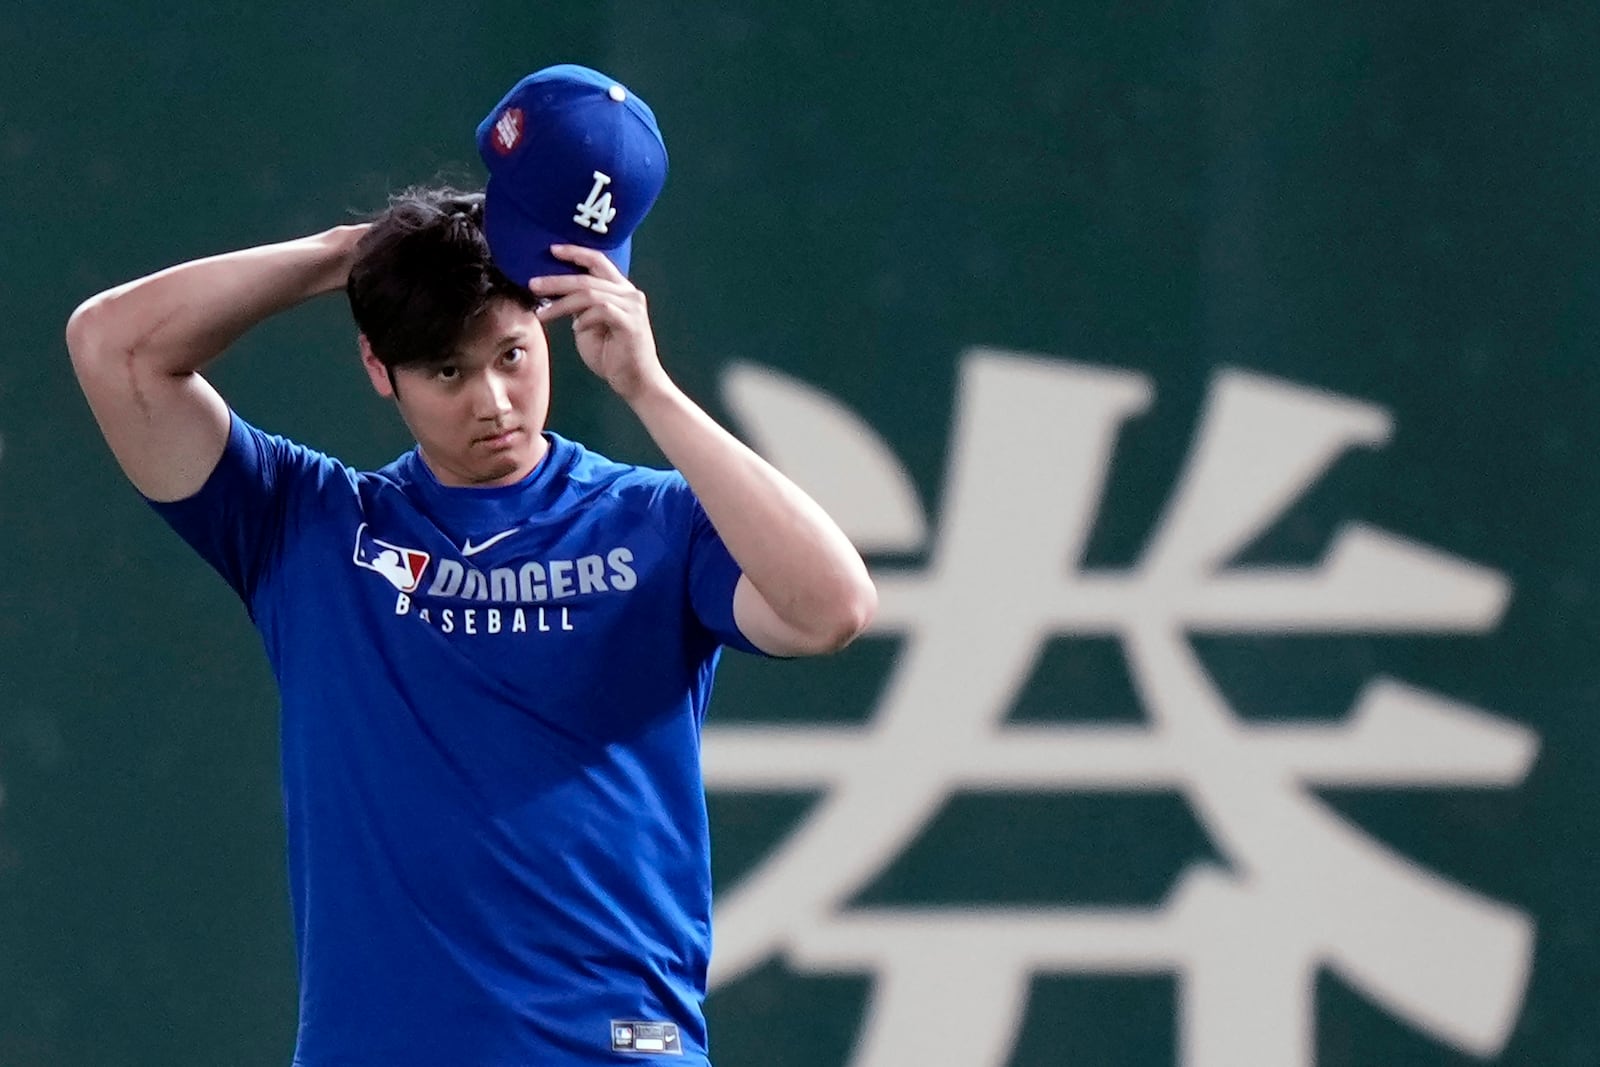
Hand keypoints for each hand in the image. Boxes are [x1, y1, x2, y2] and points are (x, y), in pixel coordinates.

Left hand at [530, 246, 667, 402]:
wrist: (636, 382)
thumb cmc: (613, 355)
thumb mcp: (589, 325)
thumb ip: (580, 307)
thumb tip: (556, 294)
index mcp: (620, 290)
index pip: (598, 262)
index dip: (575, 253)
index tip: (552, 250)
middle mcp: (629, 293)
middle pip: (587, 278)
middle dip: (556, 280)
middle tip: (533, 284)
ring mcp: (632, 307)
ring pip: (589, 293)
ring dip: (561, 302)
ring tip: (542, 312)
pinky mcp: (630, 322)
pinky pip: (600, 311)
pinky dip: (583, 319)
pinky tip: (575, 329)